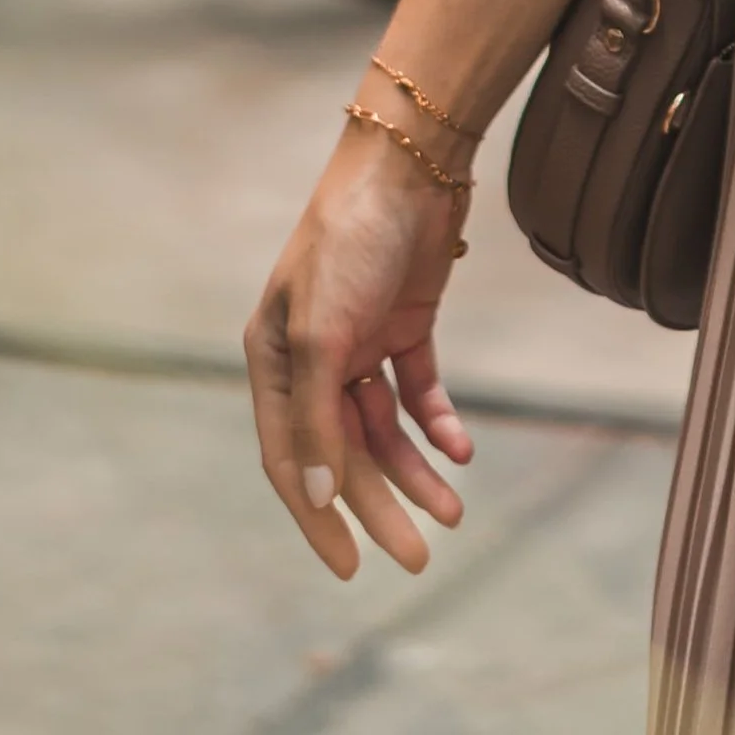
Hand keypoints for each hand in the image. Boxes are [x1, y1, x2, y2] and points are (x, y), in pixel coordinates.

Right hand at [245, 119, 474, 581]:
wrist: (410, 166)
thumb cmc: (349, 242)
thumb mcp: (325, 333)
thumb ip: (317, 418)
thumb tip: (315, 499)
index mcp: (274, 361)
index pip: (289, 460)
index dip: (316, 517)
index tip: (349, 568)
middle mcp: (313, 358)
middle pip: (344, 452)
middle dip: (381, 506)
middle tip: (420, 558)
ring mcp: (360, 342)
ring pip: (386, 429)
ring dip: (417, 471)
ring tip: (454, 513)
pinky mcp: (405, 325)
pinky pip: (418, 392)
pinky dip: (438, 422)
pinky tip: (460, 450)